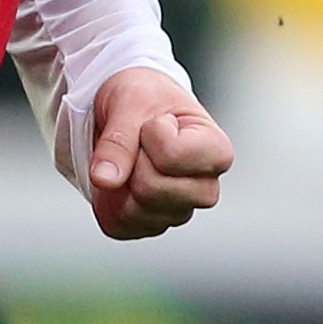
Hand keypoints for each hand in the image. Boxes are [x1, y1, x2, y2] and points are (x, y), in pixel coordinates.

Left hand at [87, 68, 232, 239]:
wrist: (133, 108)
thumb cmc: (146, 97)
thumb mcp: (131, 101)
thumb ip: (119, 139)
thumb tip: (105, 179)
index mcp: (217, 152)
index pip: (172, 156)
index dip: (150, 133)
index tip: (156, 121)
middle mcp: (205, 188)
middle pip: (153, 190)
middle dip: (133, 160)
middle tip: (141, 140)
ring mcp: (179, 211)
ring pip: (134, 212)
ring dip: (120, 180)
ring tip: (133, 157)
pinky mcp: (150, 225)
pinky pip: (120, 226)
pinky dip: (108, 202)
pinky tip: (121, 178)